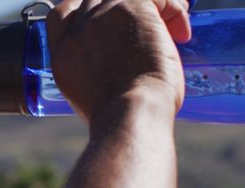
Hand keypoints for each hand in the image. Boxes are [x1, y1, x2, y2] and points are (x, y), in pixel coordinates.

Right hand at [45, 0, 191, 122]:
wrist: (129, 115)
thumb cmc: (118, 119)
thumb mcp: (88, 99)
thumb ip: (94, 75)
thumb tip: (117, 70)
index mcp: (63, 53)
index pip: (62, 14)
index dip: (84, 13)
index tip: (106, 23)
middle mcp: (78, 31)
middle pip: (97, 1)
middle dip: (123, 10)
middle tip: (149, 28)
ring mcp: (102, 16)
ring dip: (153, 9)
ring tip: (172, 27)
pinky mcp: (131, 8)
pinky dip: (174, 9)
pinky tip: (182, 31)